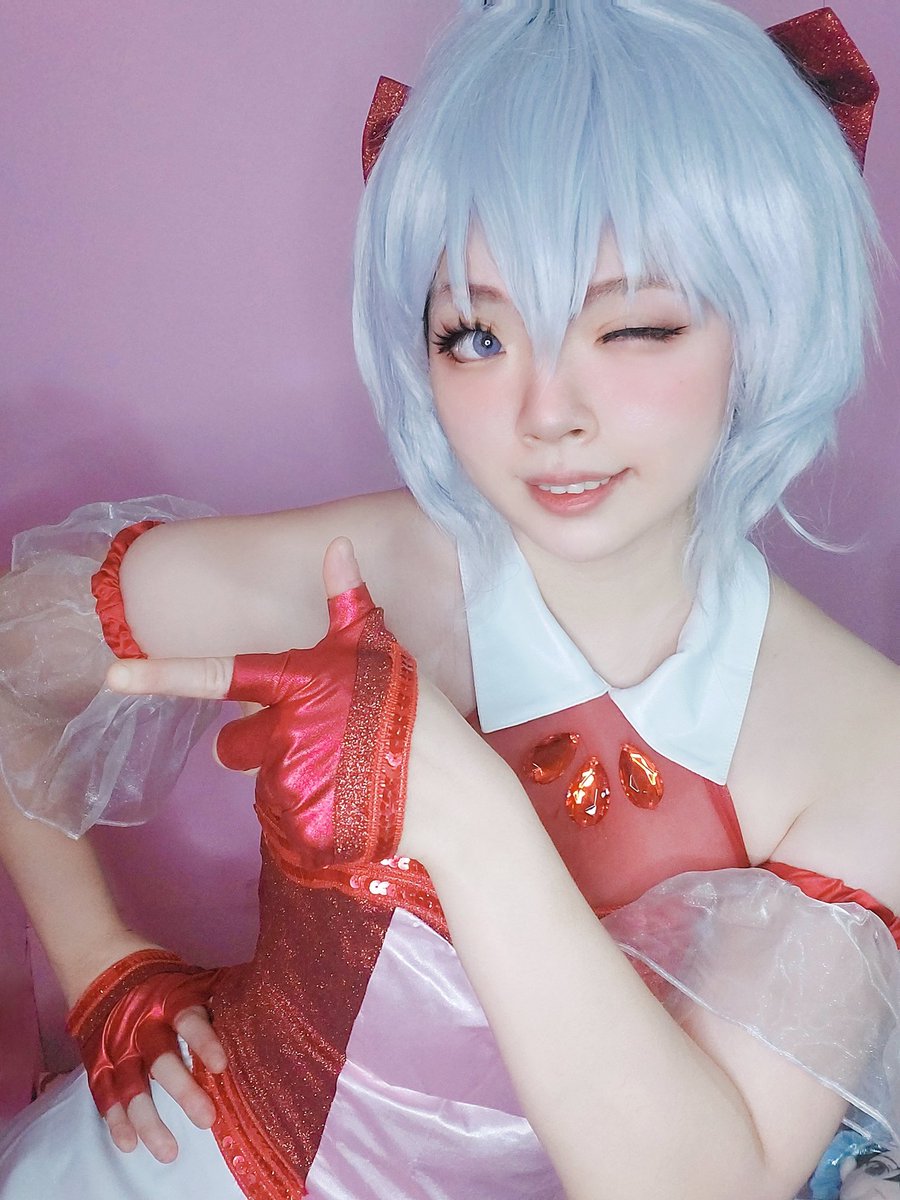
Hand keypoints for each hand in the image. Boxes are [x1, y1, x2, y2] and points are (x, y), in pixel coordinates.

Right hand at [67, 948, 225, 1161]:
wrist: (100, 963)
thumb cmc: (160, 977)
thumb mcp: (190, 977)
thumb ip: (220, 993)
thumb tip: (271, 992)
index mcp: (170, 1000)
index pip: (189, 1021)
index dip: (204, 1042)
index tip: (221, 1065)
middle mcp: (143, 1026)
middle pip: (162, 1061)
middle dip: (183, 1090)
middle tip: (207, 1118)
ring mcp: (118, 1047)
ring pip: (132, 1087)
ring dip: (149, 1121)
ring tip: (169, 1150)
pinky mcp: (99, 1062)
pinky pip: (105, 1095)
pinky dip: (116, 1121)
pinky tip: (130, 1144)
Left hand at [107, 538, 416, 871]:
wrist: (456, 798)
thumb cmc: (416, 714)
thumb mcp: (383, 651)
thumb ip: (347, 601)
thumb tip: (336, 544)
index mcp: (300, 685)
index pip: (220, 676)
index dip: (162, 677)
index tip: (113, 677)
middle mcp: (287, 735)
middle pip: (234, 746)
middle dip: (263, 743)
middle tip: (322, 740)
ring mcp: (291, 788)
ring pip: (265, 783)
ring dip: (295, 780)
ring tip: (348, 773)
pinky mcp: (300, 832)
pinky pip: (286, 822)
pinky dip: (312, 817)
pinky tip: (350, 804)